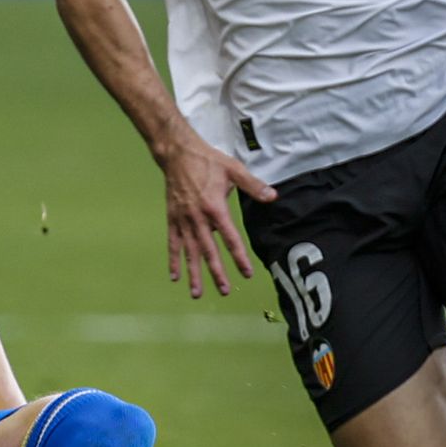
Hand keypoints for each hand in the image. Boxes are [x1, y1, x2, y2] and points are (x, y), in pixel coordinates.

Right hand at [159, 127, 275, 298]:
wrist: (177, 154)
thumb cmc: (207, 161)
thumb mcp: (234, 170)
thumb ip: (253, 185)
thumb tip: (273, 197)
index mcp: (215, 208)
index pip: (230, 238)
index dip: (239, 257)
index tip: (246, 273)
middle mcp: (198, 219)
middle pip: (209, 251)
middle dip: (217, 273)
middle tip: (225, 291)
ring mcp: (183, 220)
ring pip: (190, 252)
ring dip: (194, 273)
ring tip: (197, 293)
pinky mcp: (172, 219)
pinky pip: (173, 243)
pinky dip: (174, 260)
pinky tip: (175, 276)